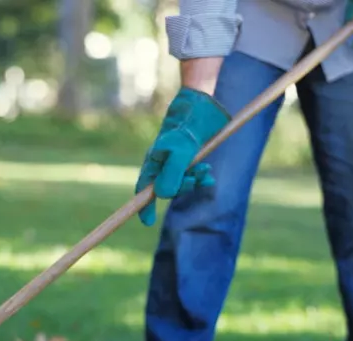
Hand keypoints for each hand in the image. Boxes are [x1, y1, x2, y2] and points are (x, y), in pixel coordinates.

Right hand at [135, 87, 230, 226]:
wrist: (202, 105)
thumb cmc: (188, 127)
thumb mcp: (181, 152)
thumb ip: (172, 175)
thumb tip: (162, 196)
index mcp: (153, 162)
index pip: (143, 190)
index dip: (143, 207)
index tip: (147, 222)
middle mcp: (161, 164)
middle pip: (166, 190)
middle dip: (181, 189)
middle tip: (194, 179)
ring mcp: (175, 162)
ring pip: (181, 183)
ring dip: (194, 181)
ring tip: (205, 170)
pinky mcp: (188, 158)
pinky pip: (192, 176)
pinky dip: (201, 178)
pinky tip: (208, 176)